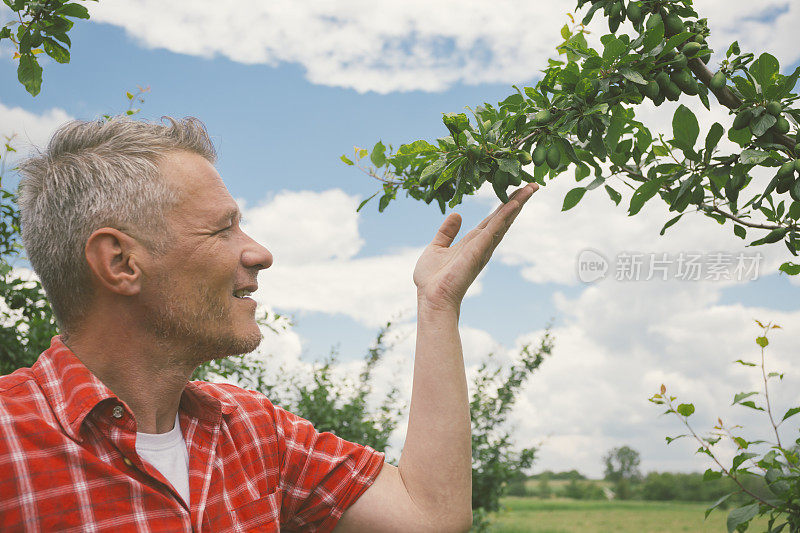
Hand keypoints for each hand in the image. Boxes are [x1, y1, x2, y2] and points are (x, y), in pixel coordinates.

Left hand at [413, 183, 538, 311]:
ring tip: (531, 187)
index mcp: (473, 242)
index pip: (493, 219)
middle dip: (518, 201)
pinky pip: (495, 228)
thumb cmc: (432, 279)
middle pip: (504, 218)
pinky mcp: (479, 249)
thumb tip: (457, 214)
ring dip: (517, 203)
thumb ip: (447, 232)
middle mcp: (482, 244)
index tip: (516, 190)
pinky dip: (505, 214)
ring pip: (504, 220)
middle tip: (533, 184)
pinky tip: (515, 202)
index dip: (504, 205)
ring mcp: (482, 247)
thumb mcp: (436, 248)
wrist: (431, 298)